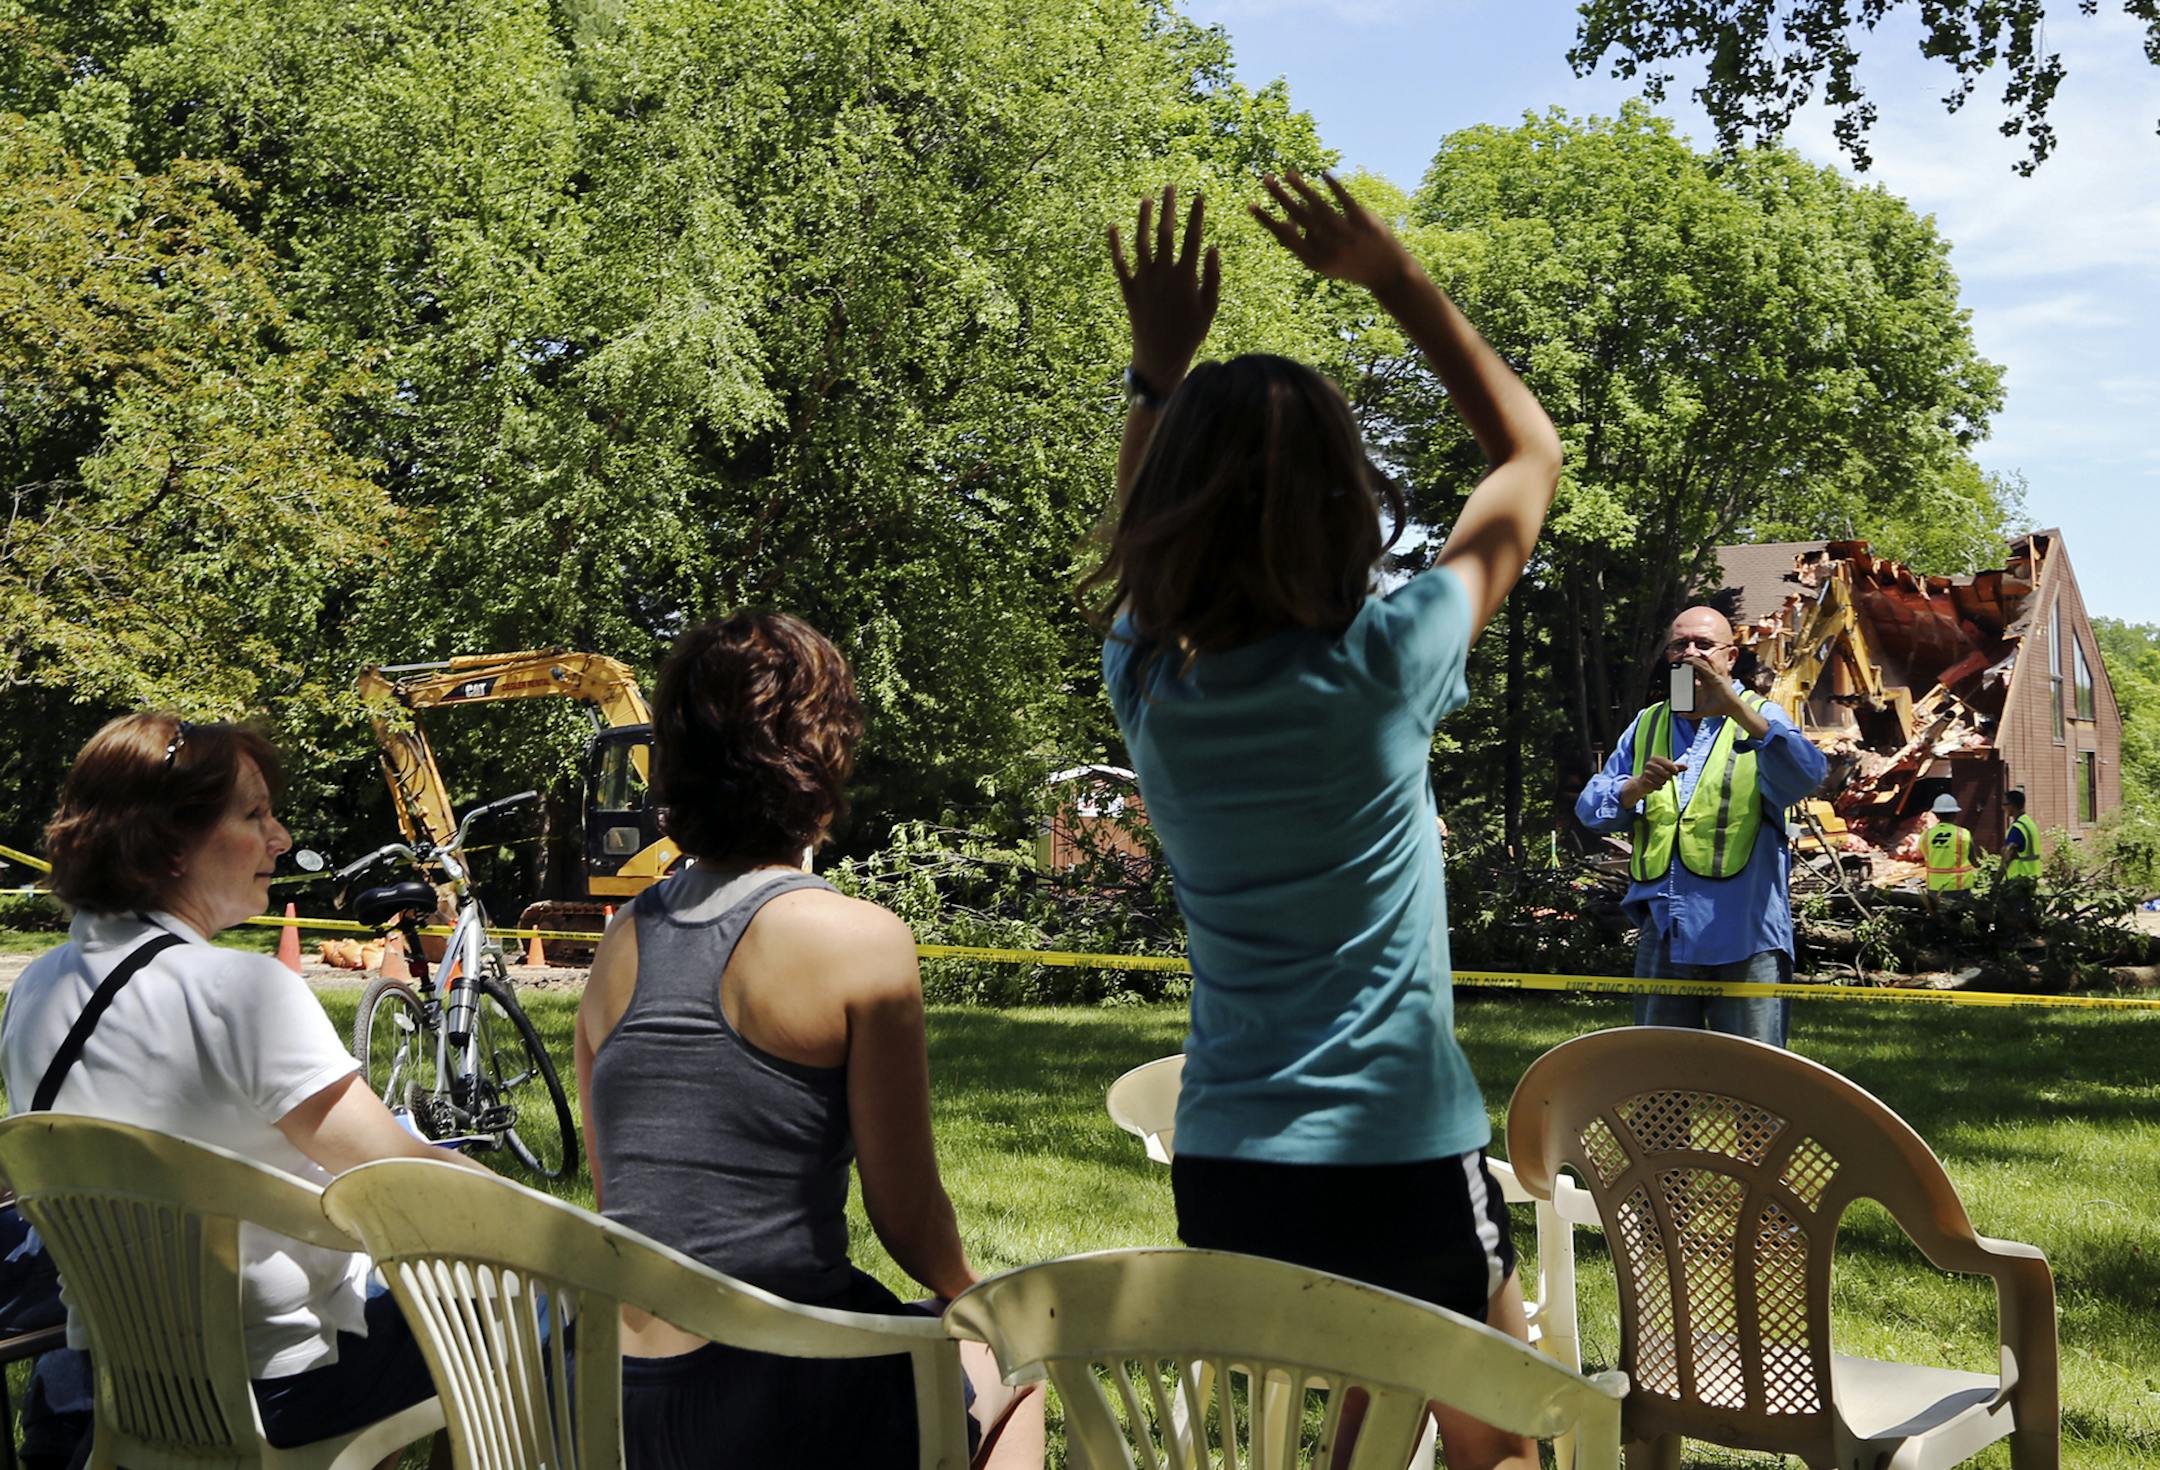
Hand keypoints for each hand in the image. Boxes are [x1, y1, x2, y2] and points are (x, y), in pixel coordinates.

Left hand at [1107, 185, 1220, 392]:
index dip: (1196, 215)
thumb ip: (1212, 276)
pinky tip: (1113, 227)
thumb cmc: (1190, 333)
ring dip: (1143, 218)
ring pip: (1141, 242)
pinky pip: (1119, 263)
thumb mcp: (1210, 306)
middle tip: (1170, 187)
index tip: (1198, 197)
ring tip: (1146, 199)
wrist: (1160, 356)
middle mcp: (1163, 273)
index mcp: (1186, 276)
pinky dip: (1115, 245)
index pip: (1192, 237)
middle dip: (1169, 208)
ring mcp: (1144, 280)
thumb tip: (1212, 246)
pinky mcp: (1128, 289)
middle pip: (1166, 232)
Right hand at [1250, 170, 1414, 293]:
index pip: (1285, 237)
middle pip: (1299, 218)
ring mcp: (1347, 235)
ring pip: (1320, 206)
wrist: (1387, 273)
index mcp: (1314, 261)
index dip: (1266, 221)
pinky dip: (1333, 186)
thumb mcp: (1324, 262)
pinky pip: (1345, 200)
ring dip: (1301, 188)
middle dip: (1280, 197)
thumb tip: (1289, 216)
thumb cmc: (1349, 265)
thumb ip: (1306, 241)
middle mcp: (1329, 248)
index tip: (1250, 205)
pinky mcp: (1365, 222)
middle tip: (1265, 179)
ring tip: (1287, 173)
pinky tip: (1322, 173)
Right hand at [1620, 756, 1685, 807]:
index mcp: (1655, 758)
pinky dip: (1658, 787)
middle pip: (1665, 772)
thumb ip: (1677, 767)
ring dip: (1663, 782)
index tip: (1675, 772)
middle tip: (1667, 777)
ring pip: (1661, 780)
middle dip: (1668, 777)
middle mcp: (1649, 764)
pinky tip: (1655, 785)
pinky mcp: (1644, 781)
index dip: (1672, 768)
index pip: (1667, 763)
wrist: (1643, 782)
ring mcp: (1646, 772)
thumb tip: (1687, 766)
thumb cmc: (1657, 774)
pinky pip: (1656, 786)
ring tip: (1660, 781)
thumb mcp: (1667, 769)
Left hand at [1683, 655, 1746, 718]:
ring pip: (1702, 666)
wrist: (1731, 709)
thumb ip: (1691, 714)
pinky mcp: (1716, 678)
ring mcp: (1713, 677)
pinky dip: (1698, 664)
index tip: (1680, 667)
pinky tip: (1691, 662)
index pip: (1696, 673)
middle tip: (1681, 660)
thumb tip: (1679, 715)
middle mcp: (1710, 679)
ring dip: (1693, 661)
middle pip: (1699, 667)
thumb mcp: (1701, 712)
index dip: (1689, 669)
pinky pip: (1706, 669)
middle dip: (1690, 662)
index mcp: (1706, 684)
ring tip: (1684, 658)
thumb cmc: (1719, 709)